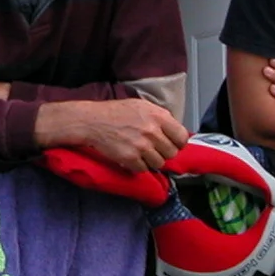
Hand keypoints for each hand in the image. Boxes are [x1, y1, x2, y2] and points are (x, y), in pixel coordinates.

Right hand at [39, 97, 190, 173]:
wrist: (93, 121)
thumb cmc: (116, 112)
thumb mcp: (142, 106)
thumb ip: (160, 117)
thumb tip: (175, 132)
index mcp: (158, 116)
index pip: (182, 137)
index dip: (178, 143)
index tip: (172, 145)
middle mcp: (152, 131)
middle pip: (171, 153)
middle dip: (163, 152)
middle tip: (152, 149)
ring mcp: (142, 146)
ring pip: (159, 163)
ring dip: (150, 160)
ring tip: (140, 152)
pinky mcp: (130, 158)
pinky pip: (143, 169)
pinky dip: (138, 165)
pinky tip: (130, 156)